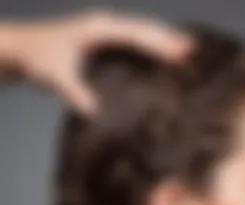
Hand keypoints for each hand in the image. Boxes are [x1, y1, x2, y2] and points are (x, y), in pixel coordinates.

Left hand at [1, 9, 191, 114]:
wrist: (24, 47)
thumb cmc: (38, 57)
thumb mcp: (54, 75)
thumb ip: (74, 92)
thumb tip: (94, 112)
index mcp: (98, 29)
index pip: (135, 36)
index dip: (159, 44)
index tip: (180, 52)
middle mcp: (104, 26)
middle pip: (143, 30)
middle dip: (168, 38)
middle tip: (193, 48)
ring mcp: (104, 32)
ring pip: (140, 33)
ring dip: (162, 39)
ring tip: (185, 48)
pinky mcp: (103, 41)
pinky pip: (132, 41)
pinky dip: (149, 46)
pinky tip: (160, 54)